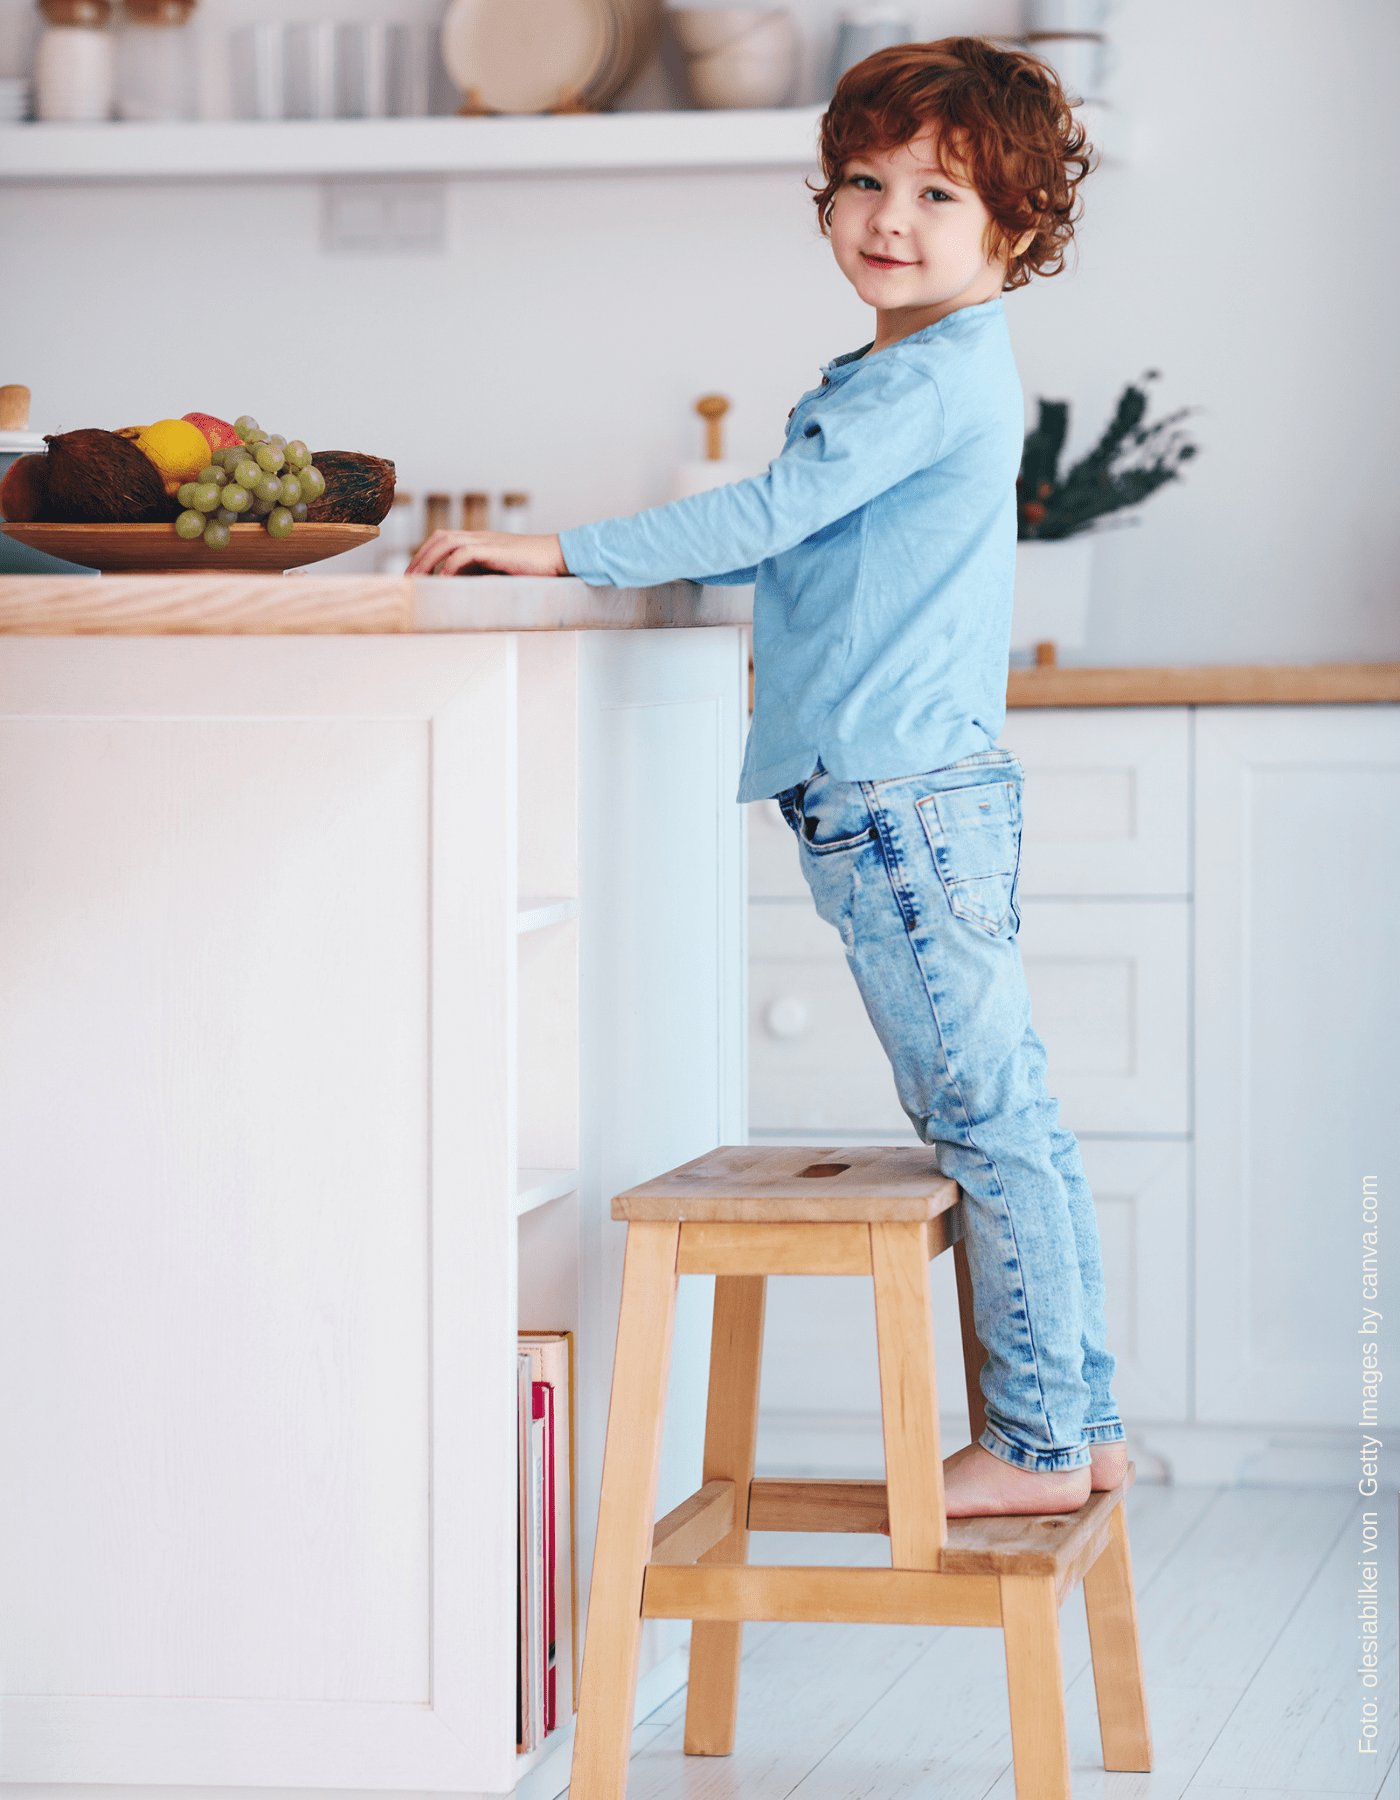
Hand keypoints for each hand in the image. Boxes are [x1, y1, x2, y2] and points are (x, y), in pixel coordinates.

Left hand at [406, 530, 567, 577]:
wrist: (561, 557)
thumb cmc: (537, 570)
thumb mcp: (503, 575)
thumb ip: (483, 578)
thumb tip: (461, 595)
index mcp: (481, 541)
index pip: (444, 541)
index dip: (425, 555)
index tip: (414, 576)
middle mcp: (480, 537)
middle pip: (439, 538)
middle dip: (419, 558)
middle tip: (406, 580)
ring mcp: (487, 541)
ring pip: (446, 542)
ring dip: (427, 561)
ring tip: (416, 581)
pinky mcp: (494, 549)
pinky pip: (463, 555)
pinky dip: (449, 567)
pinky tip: (442, 582)